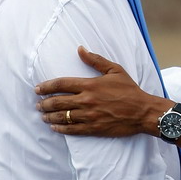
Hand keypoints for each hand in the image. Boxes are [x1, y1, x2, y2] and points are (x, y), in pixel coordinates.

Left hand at [35, 46, 150, 135]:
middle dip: (44, 103)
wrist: (142, 111)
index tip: (37, 89)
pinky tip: (54, 127)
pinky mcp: (93, 128)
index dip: (46, 86)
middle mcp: (86, 101)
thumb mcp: (115, 70)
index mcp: (89, 85)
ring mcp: (89, 116)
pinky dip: (60, 128)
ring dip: (49, 116)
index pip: (60, 84)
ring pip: (62, 116)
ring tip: (42, 115)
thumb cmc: (130, 90)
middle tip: (38, 104)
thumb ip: (95, 60)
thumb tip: (80, 49)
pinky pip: (72, 130)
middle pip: (57, 102)